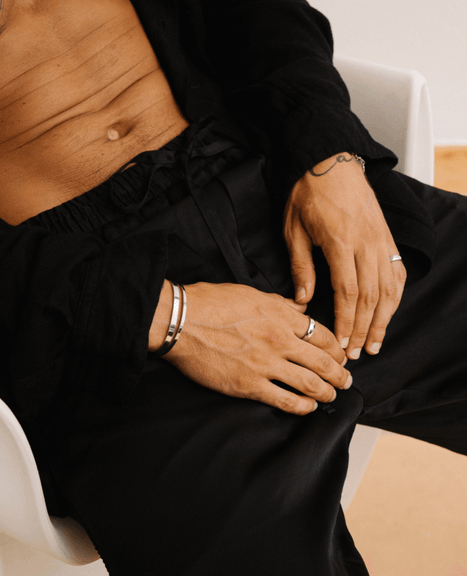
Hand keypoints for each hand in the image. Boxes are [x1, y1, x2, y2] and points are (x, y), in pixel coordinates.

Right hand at [160, 282, 351, 414]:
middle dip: (340, 374)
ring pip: (311, 384)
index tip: (340, 355)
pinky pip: (286, 401)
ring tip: (332, 395)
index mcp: (281, 316)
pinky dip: (303, 406)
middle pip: (323, 362)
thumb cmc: (208, 303)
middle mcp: (280, 340)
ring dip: (327, 391)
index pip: (323, 335)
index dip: (337, 348)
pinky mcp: (249, 385)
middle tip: (346, 380)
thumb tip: (298, 308)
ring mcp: (266, 365)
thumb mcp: (250, 293)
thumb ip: (278, 303)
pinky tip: (308, 407)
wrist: (180, 322)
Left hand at [284, 153, 405, 359]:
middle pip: (370, 296)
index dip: (345, 321)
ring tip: (373, 343)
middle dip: (363, 328)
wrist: (330, 161)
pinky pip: (397, 271)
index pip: (347, 292)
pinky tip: (387, 313)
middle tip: (355, 354)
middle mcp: (367, 243)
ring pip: (388, 287)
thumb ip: (300, 266)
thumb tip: (301, 300)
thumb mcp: (293, 229)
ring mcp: (381, 240)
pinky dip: (394, 296)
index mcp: (340, 242)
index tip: (340, 343)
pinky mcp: (387, 236)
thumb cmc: (307, 192)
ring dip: (382, 319)